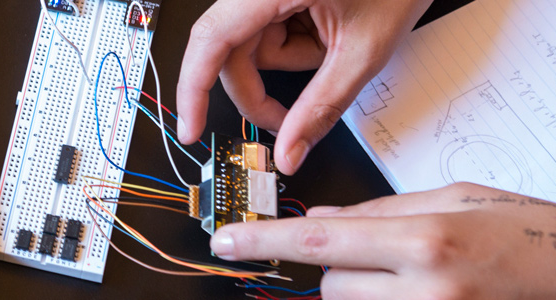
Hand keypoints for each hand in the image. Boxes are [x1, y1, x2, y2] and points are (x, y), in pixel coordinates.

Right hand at [176, 0, 433, 174]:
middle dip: (258, 89)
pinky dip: (296, 45)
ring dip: (289, 61)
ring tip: (332, 46)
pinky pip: (268, 32)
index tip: (192, 129)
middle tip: (284, 122)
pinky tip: (327, 33)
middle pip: (229, 51)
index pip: (211, 41)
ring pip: (251, 46)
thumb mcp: (362, 53)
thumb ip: (321, 107)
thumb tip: (289, 151)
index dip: (193, 89)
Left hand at [210, 183, 555, 298]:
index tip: (225, 241)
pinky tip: (409, 289)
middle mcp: (426, 292)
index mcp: (427, 243)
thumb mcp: (457, 200)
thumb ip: (381, 211)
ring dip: (361, 291)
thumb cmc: (532, 237)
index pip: (320, 244)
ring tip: (411, 274)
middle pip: (331, 284)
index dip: (264, 242)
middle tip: (383, 254)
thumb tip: (319, 218)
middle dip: (341, 267)